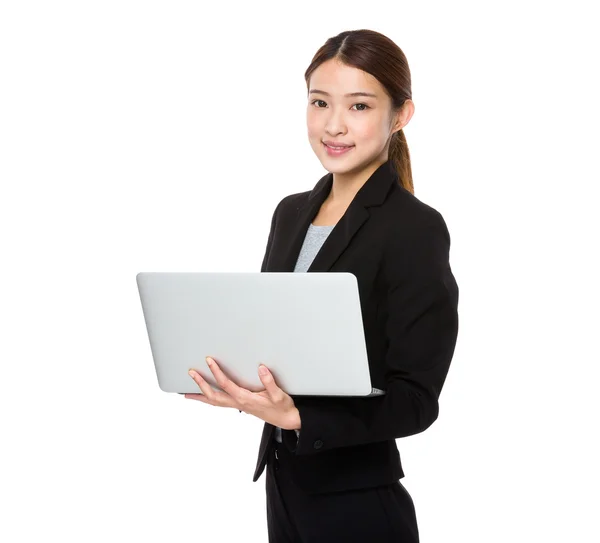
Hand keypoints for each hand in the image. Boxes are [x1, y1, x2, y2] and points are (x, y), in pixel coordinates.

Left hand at [185, 357, 300, 430]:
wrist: (286, 420)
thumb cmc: (282, 407)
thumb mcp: (278, 394)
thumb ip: (269, 381)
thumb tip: (261, 368)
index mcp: (246, 399)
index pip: (226, 384)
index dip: (216, 372)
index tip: (209, 361)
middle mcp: (239, 403)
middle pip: (214, 396)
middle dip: (201, 384)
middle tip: (191, 373)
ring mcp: (238, 406)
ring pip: (214, 402)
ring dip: (201, 395)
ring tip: (187, 393)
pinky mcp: (240, 405)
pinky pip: (220, 403)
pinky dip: (209, 399)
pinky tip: (205, 396)